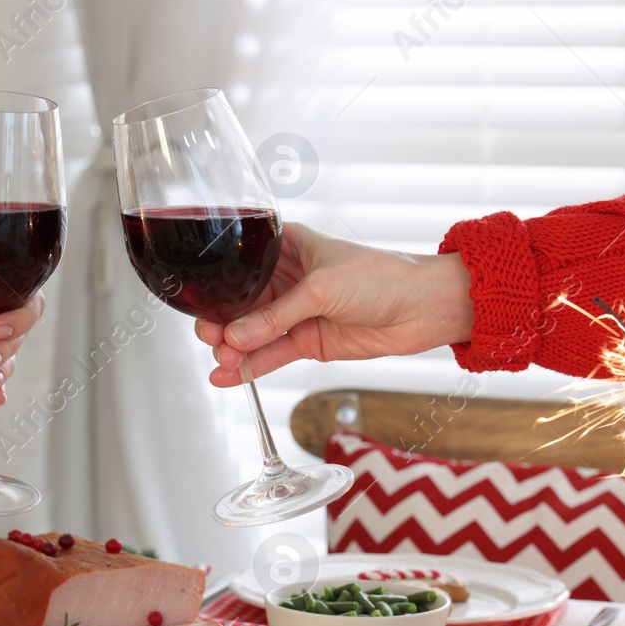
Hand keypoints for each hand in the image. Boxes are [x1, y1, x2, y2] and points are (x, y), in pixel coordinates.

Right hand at [194, 224, 474, 385]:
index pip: (240, 267)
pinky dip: (250, 368)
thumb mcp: (321, 289)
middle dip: (221, 324)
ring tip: (222, 363)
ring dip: (233, 349)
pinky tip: (229, 377)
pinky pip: (271, 355)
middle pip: (239, 304)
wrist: (422, 308)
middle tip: (212, 339)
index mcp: (286, 248)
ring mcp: (295, 313)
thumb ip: (276, 316)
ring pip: (251, 333)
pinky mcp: (307, 342)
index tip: (202, 307)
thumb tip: (235, 338)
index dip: (219, 287)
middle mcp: (285, 279)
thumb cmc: (380, 277)